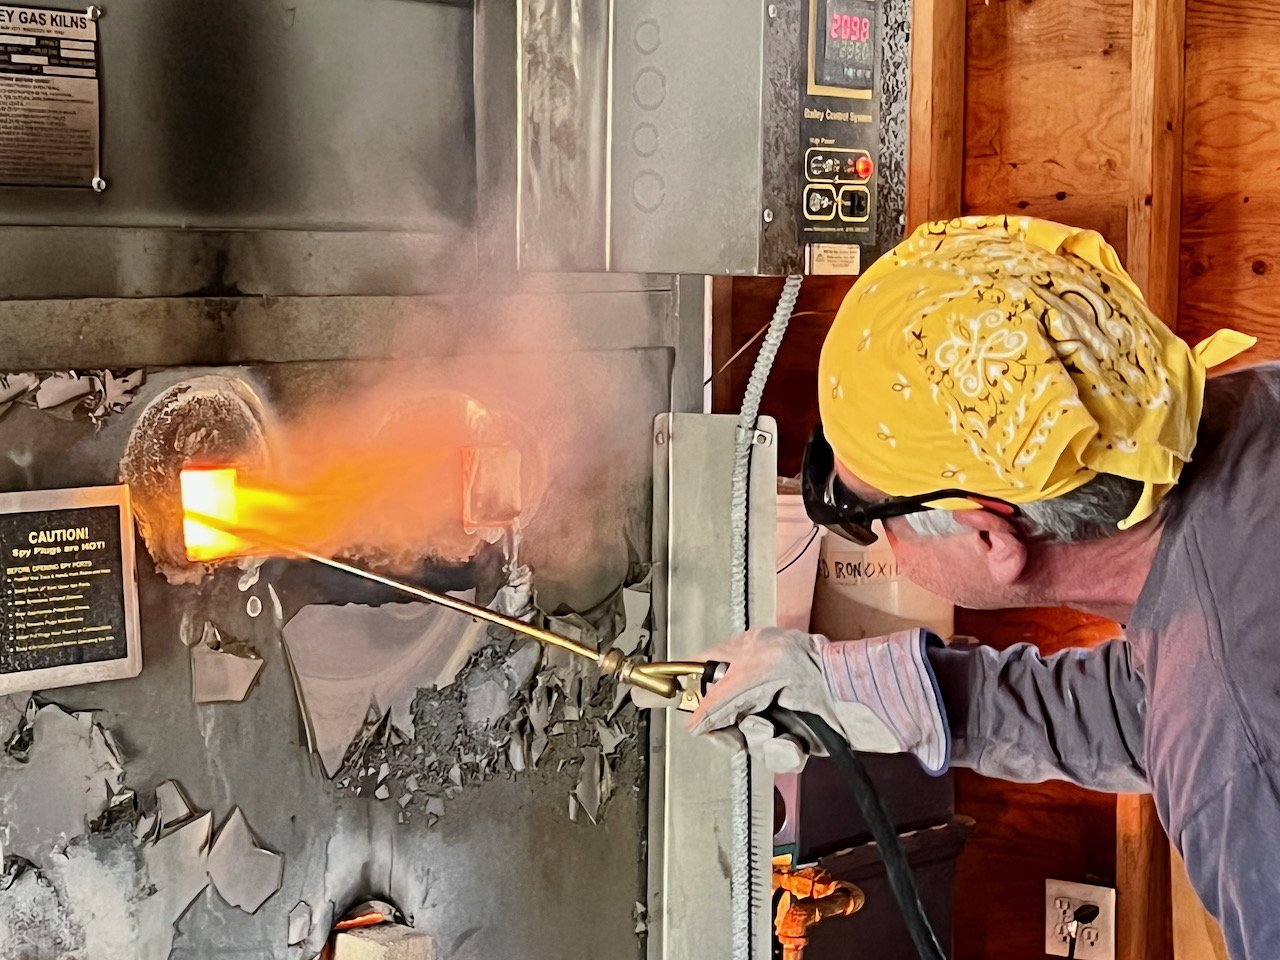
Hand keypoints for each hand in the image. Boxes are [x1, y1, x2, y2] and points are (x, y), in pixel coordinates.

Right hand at [687, 627, 950, 775]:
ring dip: (763, 740)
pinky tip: (800, 744)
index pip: (702, 668)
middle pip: (717, 714)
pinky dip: (785, 753)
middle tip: (745, 723)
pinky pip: (771, 756)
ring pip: (744, 740)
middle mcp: (758, 682)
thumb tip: (693, 722)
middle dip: (731, 725)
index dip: (684, 685)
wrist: (869, 702)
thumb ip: (720, 695)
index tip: (655, 697)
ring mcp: (775, 711)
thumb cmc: (822, 670)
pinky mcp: (794, 738)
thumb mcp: (760, 671)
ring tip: (782, 730)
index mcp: (747, 652)